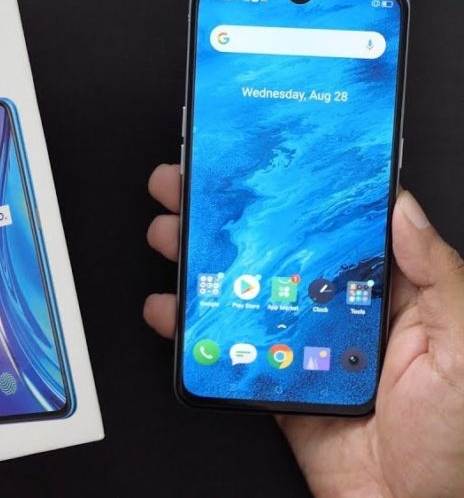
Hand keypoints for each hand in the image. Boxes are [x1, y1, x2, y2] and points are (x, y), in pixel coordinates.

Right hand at [144, 163, 463, 497]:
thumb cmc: (453, 441)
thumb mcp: (462, 348)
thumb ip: (437, 277)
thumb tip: (404, 209)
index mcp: (383, 291)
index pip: (330, 226)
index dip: (291, 191)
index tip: (258, 162)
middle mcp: (334, 309)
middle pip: (271, 249)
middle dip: (225, 215)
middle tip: (190, 185)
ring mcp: (296, 342)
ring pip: (240, 288)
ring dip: (197, 259)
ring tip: (169, 234)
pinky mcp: (269, 376)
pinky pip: (224, 343)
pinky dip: (188, 326)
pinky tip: (168, 309)